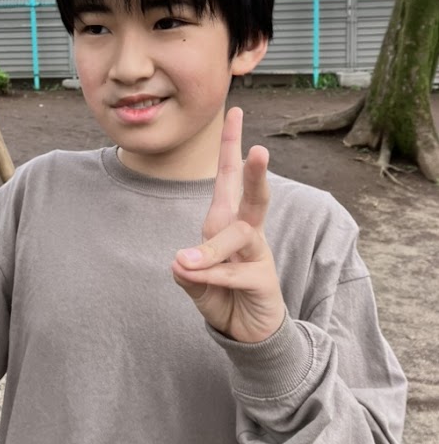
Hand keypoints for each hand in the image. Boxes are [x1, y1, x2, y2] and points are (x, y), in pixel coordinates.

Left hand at [171, 107, 284, 342]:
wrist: (246, 332)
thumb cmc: (220, 295)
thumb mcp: (194, 280)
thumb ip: (186, 270)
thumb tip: (180, 263)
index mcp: (226, 221)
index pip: (228, 177)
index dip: (231, 145)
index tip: (235, 111)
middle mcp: (246, 232)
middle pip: (254, 196)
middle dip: (255, 173)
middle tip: (260, 149)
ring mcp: (257, 255)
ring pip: (238, 238)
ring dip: (212, 248)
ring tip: (184, 261)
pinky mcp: (262, 281)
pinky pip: (233, 274)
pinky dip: (211, 277)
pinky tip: (193, 279)